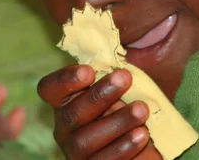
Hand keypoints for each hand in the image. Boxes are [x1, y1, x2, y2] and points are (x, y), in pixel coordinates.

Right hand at [38, 65, 161, 158]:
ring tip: (141, 110)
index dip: (64, 80)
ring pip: (84, 141)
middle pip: (72, 114)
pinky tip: (143, 134)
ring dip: (116, 123)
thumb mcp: (123, 85)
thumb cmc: (131, 105)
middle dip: (99, 96)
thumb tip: (114, 49)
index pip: (50, 89)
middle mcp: (65, 129)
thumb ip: (114, 72)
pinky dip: (123, 147)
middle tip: (125, 78)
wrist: (148, 139)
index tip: (88, 71)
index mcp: (67, 102)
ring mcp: (77, 153)